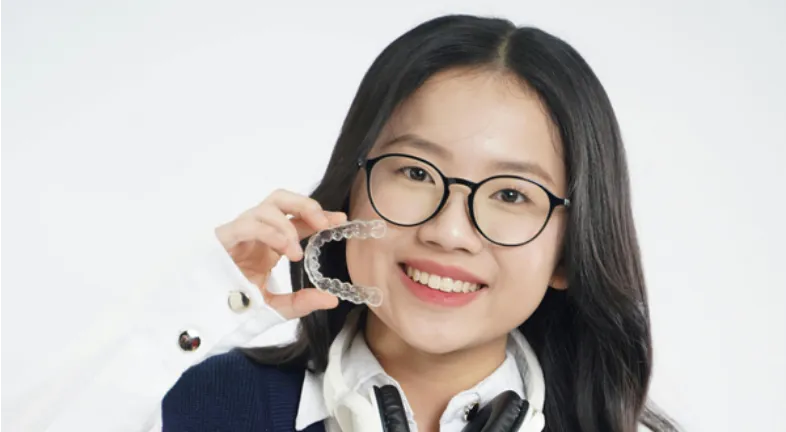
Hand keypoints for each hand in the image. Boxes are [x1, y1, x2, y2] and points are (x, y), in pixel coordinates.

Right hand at [215, 189, 345, 319]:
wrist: (201, 316)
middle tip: (324, 223)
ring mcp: (240, 232)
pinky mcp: (224, 238)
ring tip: (296, 253)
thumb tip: (332, 299)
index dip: (320, 215)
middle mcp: (257, 232)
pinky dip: (271, 232)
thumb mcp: (274, 307)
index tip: (341, 220)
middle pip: (281, 199)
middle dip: (306, 205)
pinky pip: (249, 224)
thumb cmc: (233, 306)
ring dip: (288, 225)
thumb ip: (301, 303)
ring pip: (267, 207)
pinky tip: (285, 250)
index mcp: (269, 243)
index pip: (297, 219)